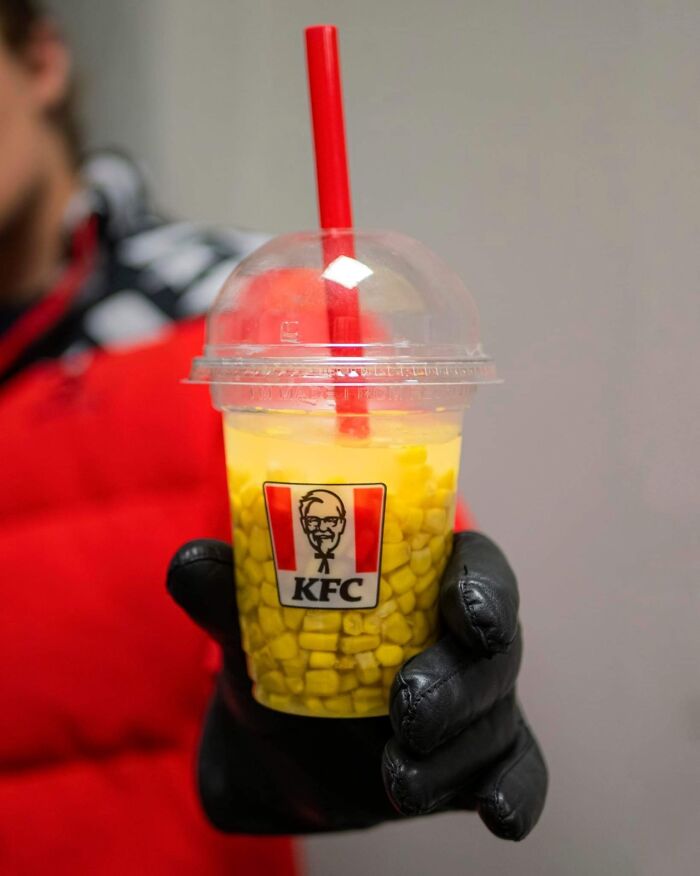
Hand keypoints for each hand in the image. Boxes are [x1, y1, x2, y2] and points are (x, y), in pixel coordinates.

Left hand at [166, 531, 546, 838]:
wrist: (280, 747)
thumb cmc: (282, 662)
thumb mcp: (254, 630)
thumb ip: (229, 597)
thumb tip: (188, 563)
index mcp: (420, 582)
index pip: (473, 566)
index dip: (480, 586)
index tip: (463, 613)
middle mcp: (458, 638)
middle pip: (490, 649)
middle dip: (455, 682)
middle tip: (406, 710)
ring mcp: (475, 703)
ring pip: (495, 718)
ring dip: (456, 752)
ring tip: (397, 779)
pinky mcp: (477, 762)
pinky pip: (518, 773)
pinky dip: (515, 793)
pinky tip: (497, 814)